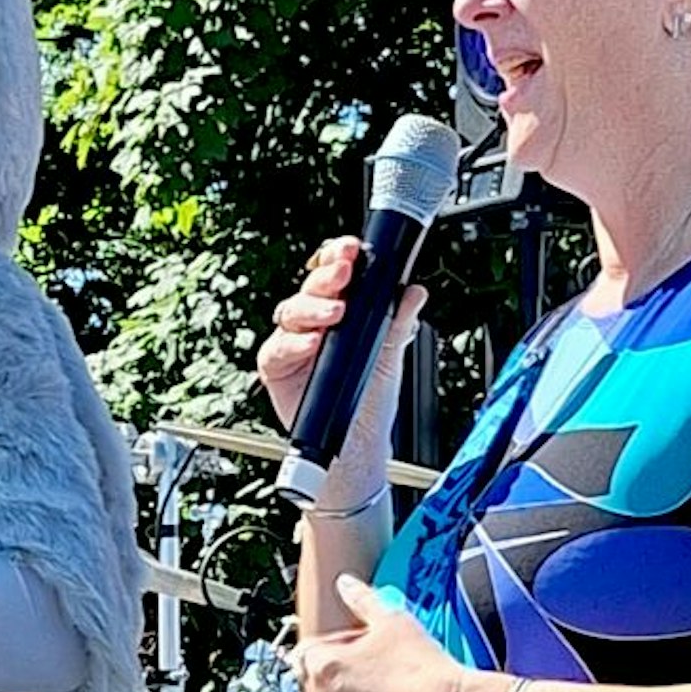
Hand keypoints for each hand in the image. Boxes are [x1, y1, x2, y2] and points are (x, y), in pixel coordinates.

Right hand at [254, 237, 426, 457]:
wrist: (358, 443)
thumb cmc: (370, 398)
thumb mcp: (390, 353)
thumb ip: (399, 320)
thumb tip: (414, 292)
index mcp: (339, 310)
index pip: (333, 273)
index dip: (338, 256)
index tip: (352, 248)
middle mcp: (312, 321)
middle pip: (311, 287)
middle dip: (327, 275)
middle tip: (344, 272)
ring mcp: (292, 341)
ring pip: (291, 311)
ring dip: (313, 307)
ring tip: (335, 312)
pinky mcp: (276, 366)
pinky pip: (278, 348)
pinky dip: (294, 344)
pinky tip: (312, 343)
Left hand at [292, 574, 476, 691]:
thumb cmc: (424, 672)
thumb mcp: (392, 621)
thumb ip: (362, 599)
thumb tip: (347, 585)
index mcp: (323, 666)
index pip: (305, 655)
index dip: (328, 651)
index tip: (343, 654)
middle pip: (318, 689)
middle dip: (337, 683)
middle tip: (369, 678)